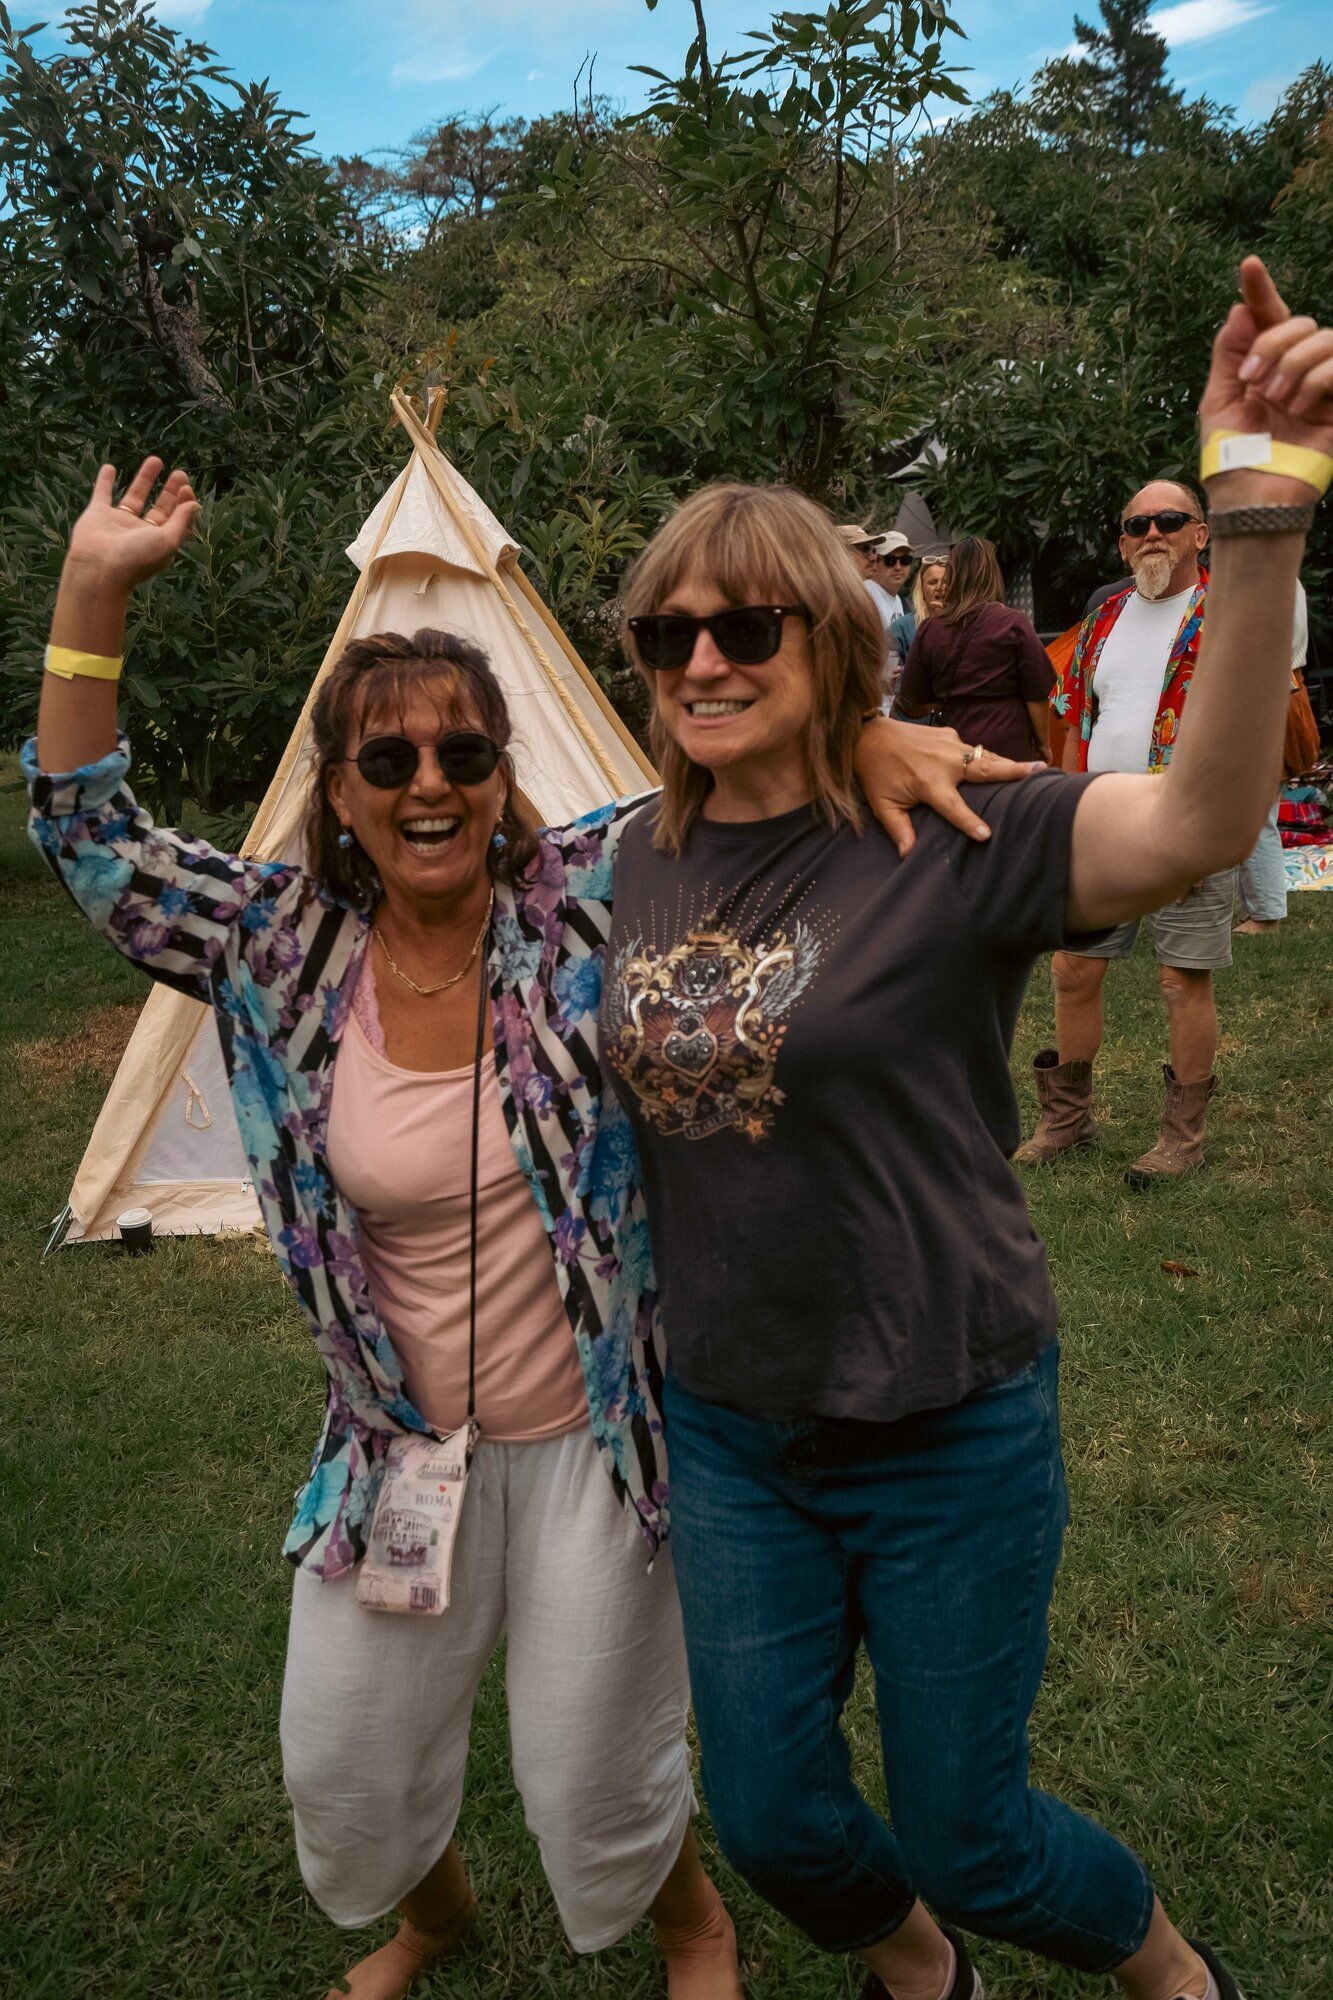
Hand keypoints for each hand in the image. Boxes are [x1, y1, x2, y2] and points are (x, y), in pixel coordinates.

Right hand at [64, 458, 199, 592]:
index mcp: (159, 541)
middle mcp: (140, 532)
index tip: (187, 489)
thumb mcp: (167, 540)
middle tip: (180, 474)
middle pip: (160, 508)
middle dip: (170, 491)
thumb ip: (181, 521)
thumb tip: (195, 504)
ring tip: (156, 460)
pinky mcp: (98, 514)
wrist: (98, 569)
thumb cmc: (137, 558)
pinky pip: (102, 493)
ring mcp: (118, 522)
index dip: (184, 504)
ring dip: (145, 479)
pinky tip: (110, 467)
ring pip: (135, 496)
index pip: (177, 520)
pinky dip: (105, 481)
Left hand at [853, 718, 1040, 857]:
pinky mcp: (950, 733)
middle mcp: (944, 761)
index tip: (987, 836)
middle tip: (1040, 772)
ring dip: (1009, 763)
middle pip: (985, 768)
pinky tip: (1006, 763)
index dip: (969, 822)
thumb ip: (898, 829)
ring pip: (986, 755)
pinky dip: (991, 757)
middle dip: (1013, 771)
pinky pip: (975, 749)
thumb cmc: (875, 772)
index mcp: (928, 782)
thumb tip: (908, 856)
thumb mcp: (882, 804)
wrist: (867, 733)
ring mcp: (950, 743)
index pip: (953, 807)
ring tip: (1037, 768)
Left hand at [1201, 257, 1332, 499]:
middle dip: (1272, 345)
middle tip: (1253, 381)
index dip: (1260, 289)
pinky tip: (1300, 407)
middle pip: (1298, 322)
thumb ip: (1229, 353)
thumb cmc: (1231, 456)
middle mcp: (1295, 369)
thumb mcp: (1218, 400)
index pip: (1267, 317)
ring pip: (1323, 338)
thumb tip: (1241, 308)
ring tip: (1275, 400)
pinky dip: (1316, 380)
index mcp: (1264, 365)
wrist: (1250, 497)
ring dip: (1292, 364)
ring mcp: (1321, 385)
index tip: (1248, 265)